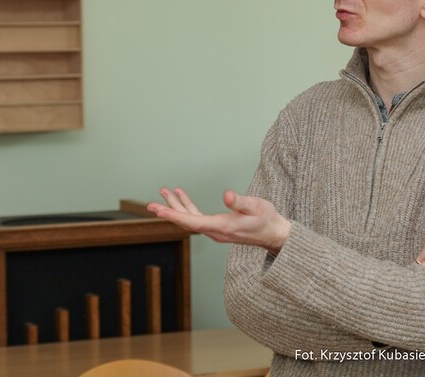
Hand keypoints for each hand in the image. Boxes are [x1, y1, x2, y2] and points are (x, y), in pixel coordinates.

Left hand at [147, 187, 291, 253]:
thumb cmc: (266, 219)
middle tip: (150, 204)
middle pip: (186, 222)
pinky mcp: (218, 227)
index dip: (174, 215)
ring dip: (177, 206)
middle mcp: (215, 232)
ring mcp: (216, 231)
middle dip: (168, 211)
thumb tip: (227, 195)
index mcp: (222, 227)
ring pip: (190, 219)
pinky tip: (182, 196)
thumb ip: (240, 202)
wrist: (274, 233)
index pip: (192, 222)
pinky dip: (188, 207)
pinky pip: (198, 218)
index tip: (158, 211)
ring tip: (165, 191)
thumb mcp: (256, 206)